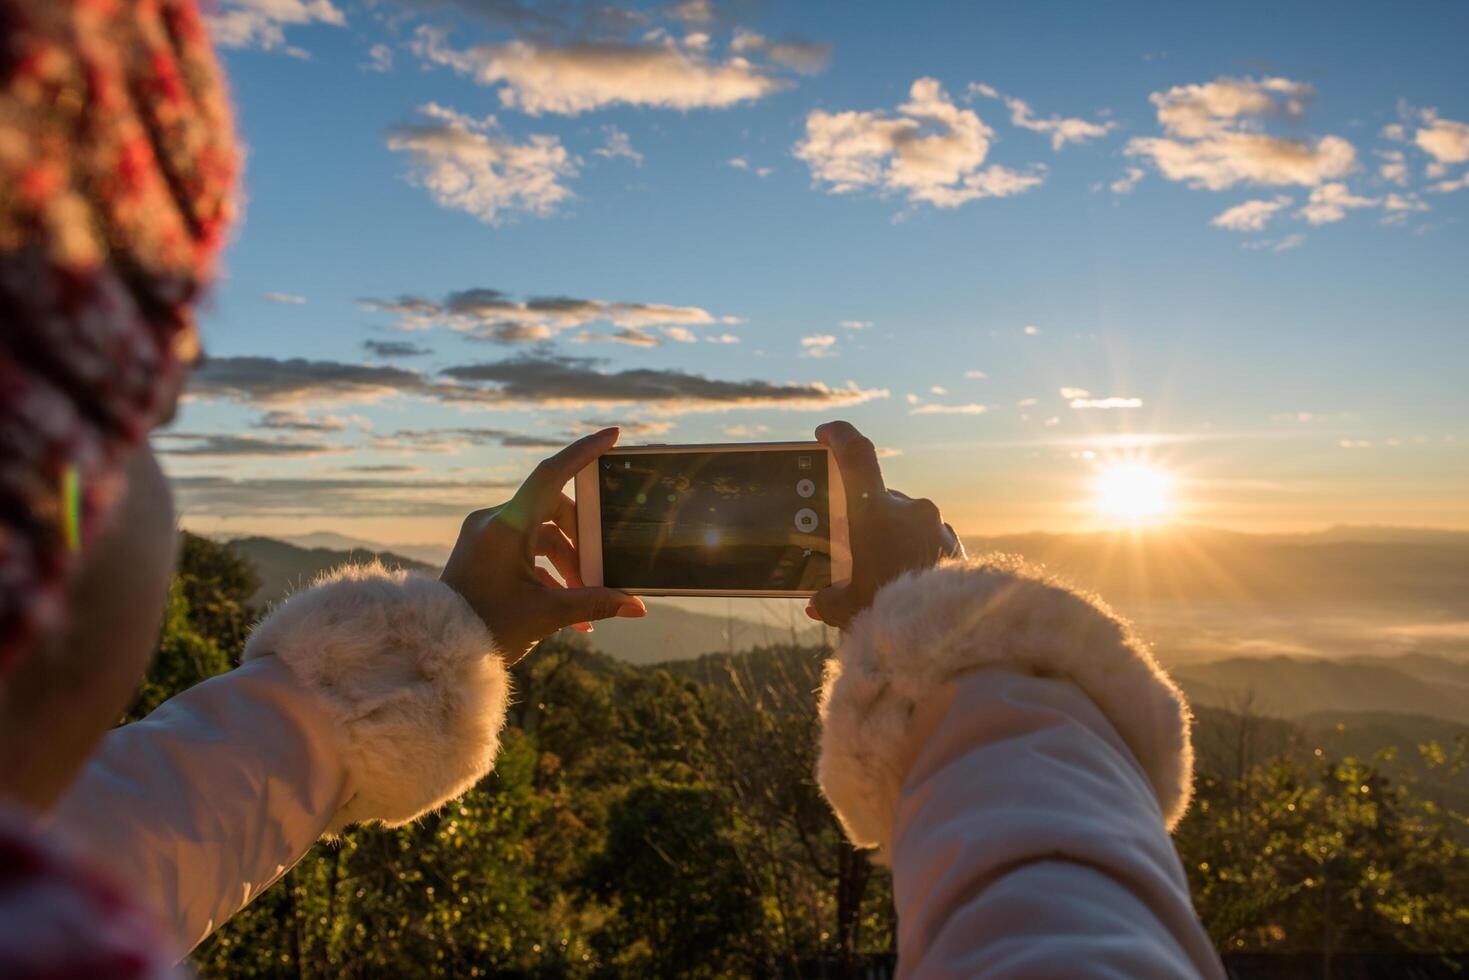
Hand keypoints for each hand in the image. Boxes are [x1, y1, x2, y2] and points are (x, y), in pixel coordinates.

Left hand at [441, 427, 645, 664]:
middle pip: (554, 511)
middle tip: (603, 572)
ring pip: (542, 534)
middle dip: (583, 542)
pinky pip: (525, 550)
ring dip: (568, 563)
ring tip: (586, 603)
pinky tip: (568, 610)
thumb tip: (638, 606)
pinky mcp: (482, 552)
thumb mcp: (547, 616)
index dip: (584, 452)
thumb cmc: (486, 629)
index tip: (613, 436)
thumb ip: (595, 603)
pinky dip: (548, 572)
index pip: (552, 474)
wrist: (436, 651)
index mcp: (506, 526)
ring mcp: (485, 535)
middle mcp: (493, 522)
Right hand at [807, 421, 963, 629]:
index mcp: (876, 513)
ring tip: (880, 571)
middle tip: (852, 544)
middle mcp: (911, 510)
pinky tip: (905, 580)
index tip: (825, 434)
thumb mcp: (843, 608)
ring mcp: (937, 526)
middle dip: (865, 518)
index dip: (838, 436)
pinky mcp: (955, 547)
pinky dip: (914, 552)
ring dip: (892, 537)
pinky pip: (928, 539)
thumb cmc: (886, 616)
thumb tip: (819, 601)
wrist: (941, 637)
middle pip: (880, 498)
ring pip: (906, 520)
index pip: (856, 453)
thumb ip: (826, 598)